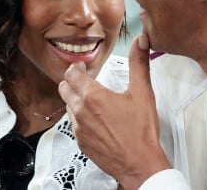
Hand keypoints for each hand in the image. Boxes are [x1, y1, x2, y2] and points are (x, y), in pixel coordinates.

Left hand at [58, 34, 170, 188]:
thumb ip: (139, 64)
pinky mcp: (80, 142)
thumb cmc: (141, 132)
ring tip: (94, 100)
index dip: (76, 67)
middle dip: (73, 82)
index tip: (85, 66)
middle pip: (64, 88)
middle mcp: (80, 111)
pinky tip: (97, 119)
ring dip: (76, 100)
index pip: (71, 74)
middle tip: (86, 80)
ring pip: (68, 106)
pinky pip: (74, 124)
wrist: (140, 165)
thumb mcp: (143, 93)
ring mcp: (78, 128)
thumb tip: (140, 41)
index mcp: (93, 96)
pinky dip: (81, 118)